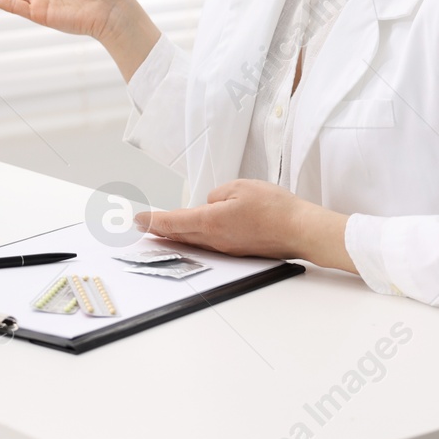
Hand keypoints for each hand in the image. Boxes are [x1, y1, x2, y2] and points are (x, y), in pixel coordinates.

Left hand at [134, 179, 356, 271]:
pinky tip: (193, 235)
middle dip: (158, 230)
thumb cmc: (275, 208)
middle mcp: (215, 239)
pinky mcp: (238, 250)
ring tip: (159, 231)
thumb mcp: (240, 187)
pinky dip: (194, 238)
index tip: (137, 219)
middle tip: (141, 226)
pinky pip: (209, 243)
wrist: (301, 230)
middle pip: (178, 235)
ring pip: (193, 241)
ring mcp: (226, 248)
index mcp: (211, 221)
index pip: (173, 221)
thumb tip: (210, 204)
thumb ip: (217, 195)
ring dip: (174, 235)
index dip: (152, 220)